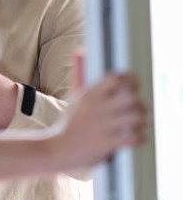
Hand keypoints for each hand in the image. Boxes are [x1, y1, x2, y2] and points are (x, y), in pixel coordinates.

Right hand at [52, 53, 146, 169]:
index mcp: (91, 95)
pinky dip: (138, 138)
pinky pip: (136, 137)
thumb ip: (80, 73)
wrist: (58, 149)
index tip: (131, 87)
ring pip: (137, 117)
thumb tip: (79, 50)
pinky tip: (131, 138)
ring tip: (135, 125)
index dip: (130, 81)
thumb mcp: (75, 97)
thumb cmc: (70, 122)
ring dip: (140, 122)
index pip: (118, 79)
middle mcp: (99, 108)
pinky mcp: (109, 143)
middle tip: (135, 109)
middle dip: (138, 104)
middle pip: (133, 98)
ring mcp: (104, 126)